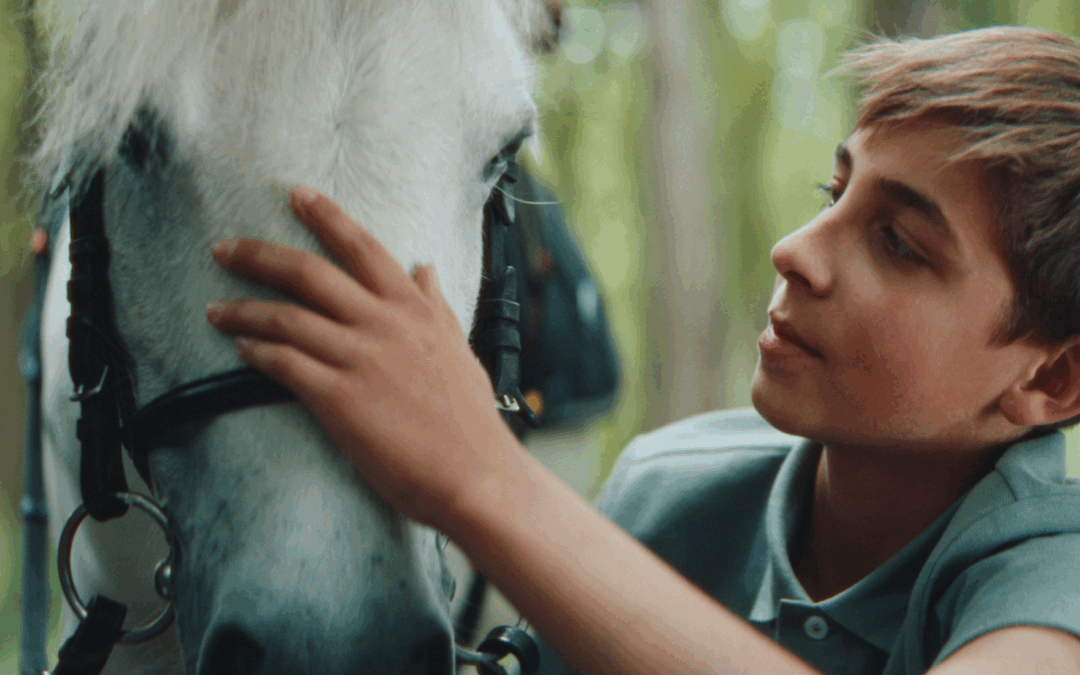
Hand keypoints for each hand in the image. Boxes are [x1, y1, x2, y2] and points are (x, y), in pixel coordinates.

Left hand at [206, 185, 521, 530]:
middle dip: (259, 255)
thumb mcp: (458, 349)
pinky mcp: (338, 398)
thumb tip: (426, 269)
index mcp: (414, 310)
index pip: (363, 247)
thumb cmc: (470, 421)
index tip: (296, 195)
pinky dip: (257, 352)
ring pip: (286, 317)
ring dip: (243, 310)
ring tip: (216, 309)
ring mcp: (360, 359)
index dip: (326, 216)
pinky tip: (241, 350)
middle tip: (225, 248)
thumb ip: (436, 306)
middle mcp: (384, 324)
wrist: (475, 476)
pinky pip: (284, 364)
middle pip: (309, 272)